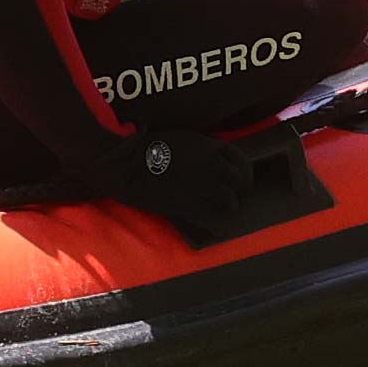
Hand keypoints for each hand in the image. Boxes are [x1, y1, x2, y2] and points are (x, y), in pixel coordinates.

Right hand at [116, 133, 249, 234]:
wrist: (126, 166)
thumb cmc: (145, 148)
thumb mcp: (179, 137)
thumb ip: (199, 146)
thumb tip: (210, 154)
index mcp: (207, 146)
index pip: (238, 157)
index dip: (240, 168)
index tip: (236, 175)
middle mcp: (211, 166)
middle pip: (240, 181)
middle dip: (239, 189)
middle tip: (232, 195)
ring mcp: (202, 188)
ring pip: (231, 202)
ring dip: (227, 207)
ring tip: (222, 211)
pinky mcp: (190, 208)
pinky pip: (215, 222)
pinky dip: (218, 226)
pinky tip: (216, 229)